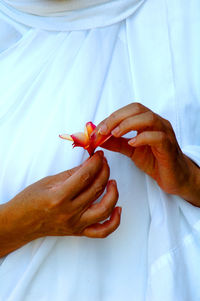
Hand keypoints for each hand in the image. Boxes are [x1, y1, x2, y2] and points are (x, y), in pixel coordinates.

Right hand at [0, 151, 120, 256]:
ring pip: (104, 209)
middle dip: (104, 171)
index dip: (95, 163)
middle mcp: (69, 212)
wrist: (20, 223)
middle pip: (96, 189)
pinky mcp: (79, 232)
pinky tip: (118, 208)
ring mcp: (76, 224)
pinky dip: (114, 221)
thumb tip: (89, 164)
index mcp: (59, 197)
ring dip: (113, 193)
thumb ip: (71, 174)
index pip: (85, 176)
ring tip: (112, 181)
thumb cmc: (29, 200)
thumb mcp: (48, 182)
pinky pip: (102, 231)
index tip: (99, 155)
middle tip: (104, 162)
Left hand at [96, 103, 199, 203]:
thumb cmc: (154, 160)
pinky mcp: (169, 147)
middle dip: (116, 117)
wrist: (173, 177)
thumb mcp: (130, 150)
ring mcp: (165, 133)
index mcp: (147, 121)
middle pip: (137, 109)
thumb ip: (116, 143)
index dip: (111, 116)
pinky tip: (131, 143)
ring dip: (128, 124)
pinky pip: (158, 137)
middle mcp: (157, 123)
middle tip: (102, 130)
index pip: (128, 110)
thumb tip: (98, 138)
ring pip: (149, 118)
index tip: (97, 129)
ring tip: (115, 134)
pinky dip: (143, 138)